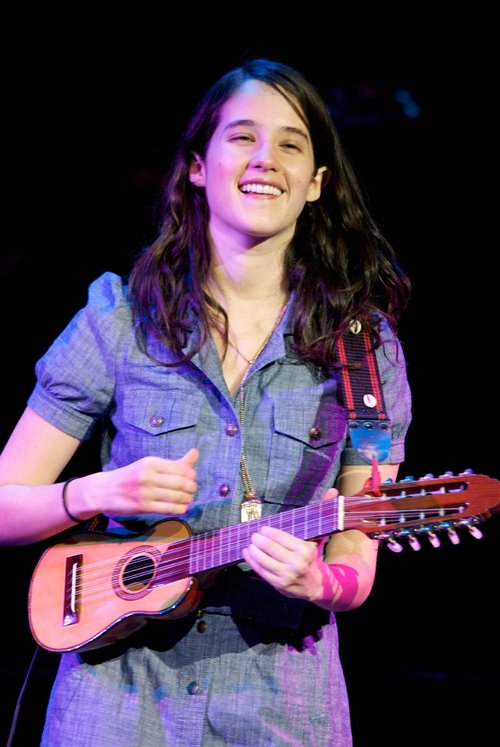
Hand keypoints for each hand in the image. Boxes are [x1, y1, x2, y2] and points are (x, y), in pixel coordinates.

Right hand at [75, 448, 198, 517]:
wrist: (103, 491)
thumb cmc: (131, 476)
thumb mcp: (150, 465)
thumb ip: (174, 462)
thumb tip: (196, 452)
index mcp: (151, 462)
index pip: (182, 468)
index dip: (191, 475)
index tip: (192, 478)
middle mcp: (148, 475)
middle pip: (181, 483)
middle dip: (191, 488)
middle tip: (192, 490)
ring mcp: (145, 492)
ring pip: (177, 497)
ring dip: (187, 499)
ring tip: (187, 499)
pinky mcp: (142, 507)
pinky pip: (168, 509)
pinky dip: (180, 509)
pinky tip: (182, 508)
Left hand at [241, 487, 338, 601]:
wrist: (316, 585)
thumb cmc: (313, 557)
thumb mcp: (319, 536)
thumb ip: (323, 512)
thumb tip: (333, 489)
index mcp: (305, 550)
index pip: (280, 537)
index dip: (267, 532)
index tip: (262, 528)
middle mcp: (296, 563)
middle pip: (269, 547)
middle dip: (258, 539)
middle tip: (254, 535)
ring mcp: (286, 575)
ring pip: (263, 559)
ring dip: (253, 550)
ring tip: (250, 544)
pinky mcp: (278, 585)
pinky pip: (260, 571)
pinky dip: (251, 561)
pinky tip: (247, 553)